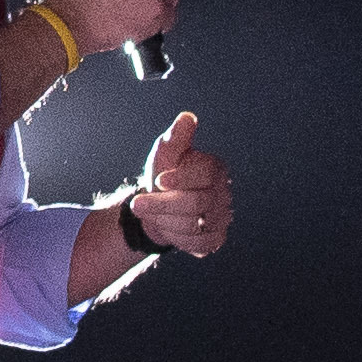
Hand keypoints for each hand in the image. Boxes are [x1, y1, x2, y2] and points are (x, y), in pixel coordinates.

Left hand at [123, 113, 230, 257]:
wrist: (158, 205)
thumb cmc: (164, 174)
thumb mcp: (164, 154)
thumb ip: (175, 138)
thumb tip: (187, 118)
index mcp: (215, 169)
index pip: (207, 174)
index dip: (182, 179)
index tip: (159, 181)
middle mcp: (223, 193)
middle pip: (197, 202)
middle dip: (162, 204)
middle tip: (137, 205)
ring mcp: (222, 217)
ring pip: (194, 225)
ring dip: (164, 221)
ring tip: (150, 213)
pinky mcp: (215, 238)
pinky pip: (197, 243)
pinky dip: (175, 237)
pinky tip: (166, 227)